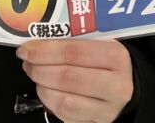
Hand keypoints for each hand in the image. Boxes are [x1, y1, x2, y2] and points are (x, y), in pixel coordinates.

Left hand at [17, 39, 133, 122]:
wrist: (127, 84)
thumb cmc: (107, 59)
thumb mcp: (99, 42)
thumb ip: (73, 39)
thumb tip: (37, 39)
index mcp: (116, 57)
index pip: (74, 52)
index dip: (44, 51)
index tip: (27, 48)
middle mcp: (116, 85)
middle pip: (68, 77)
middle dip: (40, 69)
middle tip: (28, 61)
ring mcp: (108, 109)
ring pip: (65, 102)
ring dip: (42, 87)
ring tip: (35, 75)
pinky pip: (67, 116)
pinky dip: (50, 102)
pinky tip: (46, 90)